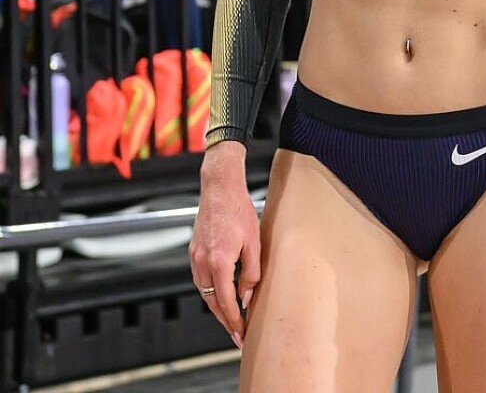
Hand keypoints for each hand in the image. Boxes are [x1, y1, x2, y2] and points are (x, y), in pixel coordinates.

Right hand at [190, 144, 258, 347]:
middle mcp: (202, 263)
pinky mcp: (193, 251)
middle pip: (212, 302)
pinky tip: (220, 295)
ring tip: (231, 320)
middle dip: (225, 321)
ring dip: (217, 307)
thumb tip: (247, 297)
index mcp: (219, 262)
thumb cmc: (239, 210)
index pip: (226, 302)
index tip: (241, 334)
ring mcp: (195, 258)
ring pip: (204, 292)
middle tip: (237, 336)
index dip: (234, 321)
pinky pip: (200, 279)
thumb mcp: (254, 242)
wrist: (219, 187)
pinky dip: (210, 291)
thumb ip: (252, 272)